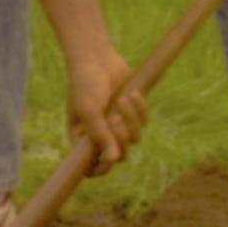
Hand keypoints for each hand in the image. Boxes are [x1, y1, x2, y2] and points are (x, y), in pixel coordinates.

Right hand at [66, 40, 146, 170]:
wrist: (96, 56)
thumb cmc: (86, 83)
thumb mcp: (89, 111)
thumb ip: (100, 136)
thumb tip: (113, 160)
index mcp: (83, 138)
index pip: (91, 166)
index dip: (101, 169)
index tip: (108, 162)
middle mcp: (101, 135)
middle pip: (119, 155)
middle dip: (121, 140)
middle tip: (114, 120)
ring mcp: (117, 124)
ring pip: (135, 139)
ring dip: (132, 121)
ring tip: (123, 100)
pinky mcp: (132, 112)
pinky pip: (144, 121)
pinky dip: (141, 108)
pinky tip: (134, 93)